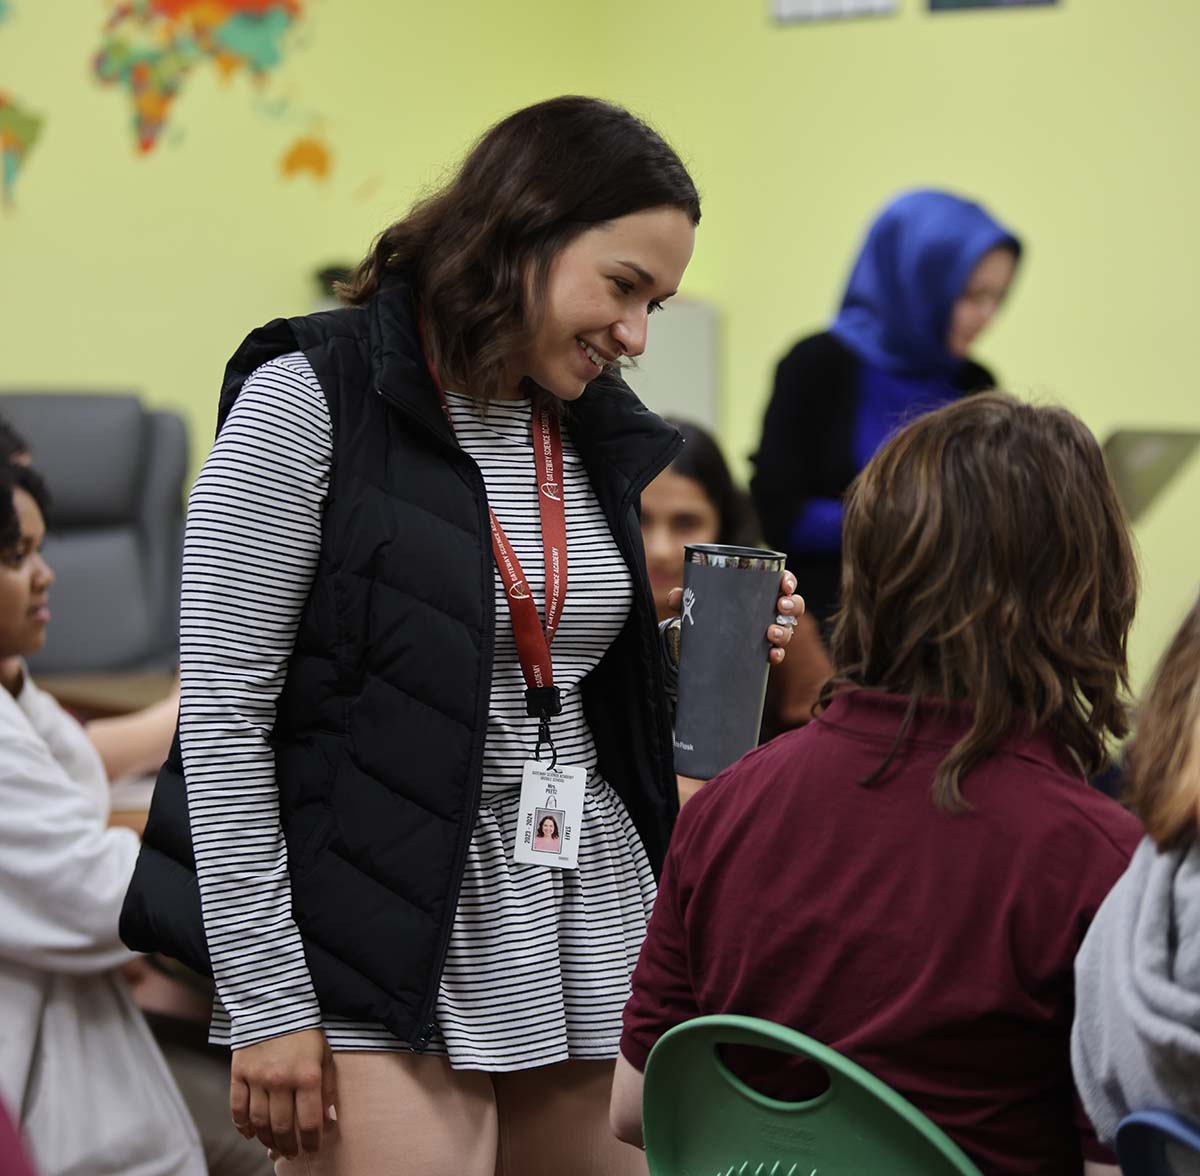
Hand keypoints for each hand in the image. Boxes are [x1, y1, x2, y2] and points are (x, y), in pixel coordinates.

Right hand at [231, 1028, 336, 1159]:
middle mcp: (281, 1080)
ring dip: (266, 1140)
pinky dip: (242, 1125)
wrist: (275, 1004)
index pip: (308, 1122)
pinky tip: (249, 1133)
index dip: (311, 1141)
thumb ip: (327, 1088)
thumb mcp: (325, 1055)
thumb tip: (327, 1119)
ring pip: (259, 1122)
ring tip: (273, 1146)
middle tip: (292, 1153)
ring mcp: (257, 1078)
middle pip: (282, 1127)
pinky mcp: (239, 1073)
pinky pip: (237, 1108)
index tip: (312, 1148)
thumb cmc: (305, 1032)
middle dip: (288, 1146)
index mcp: (307, 1076)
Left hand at [665, 570, 803, 665]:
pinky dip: (777, 654)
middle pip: (793, 605)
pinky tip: (771, 656)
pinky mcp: (764, 649)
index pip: (782, 581)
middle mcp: (770, 609)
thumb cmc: (711, 609)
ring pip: (788, 628)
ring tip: (771, 632)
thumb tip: (674, 597)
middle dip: (792, 605)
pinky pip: (777, 652)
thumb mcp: (698, 601)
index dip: (789, 581)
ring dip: (785, 630)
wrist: (706, 637)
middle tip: (780, 606)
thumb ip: (685, 597)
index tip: (786, 584)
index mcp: (760, 589)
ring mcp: (770, 629)